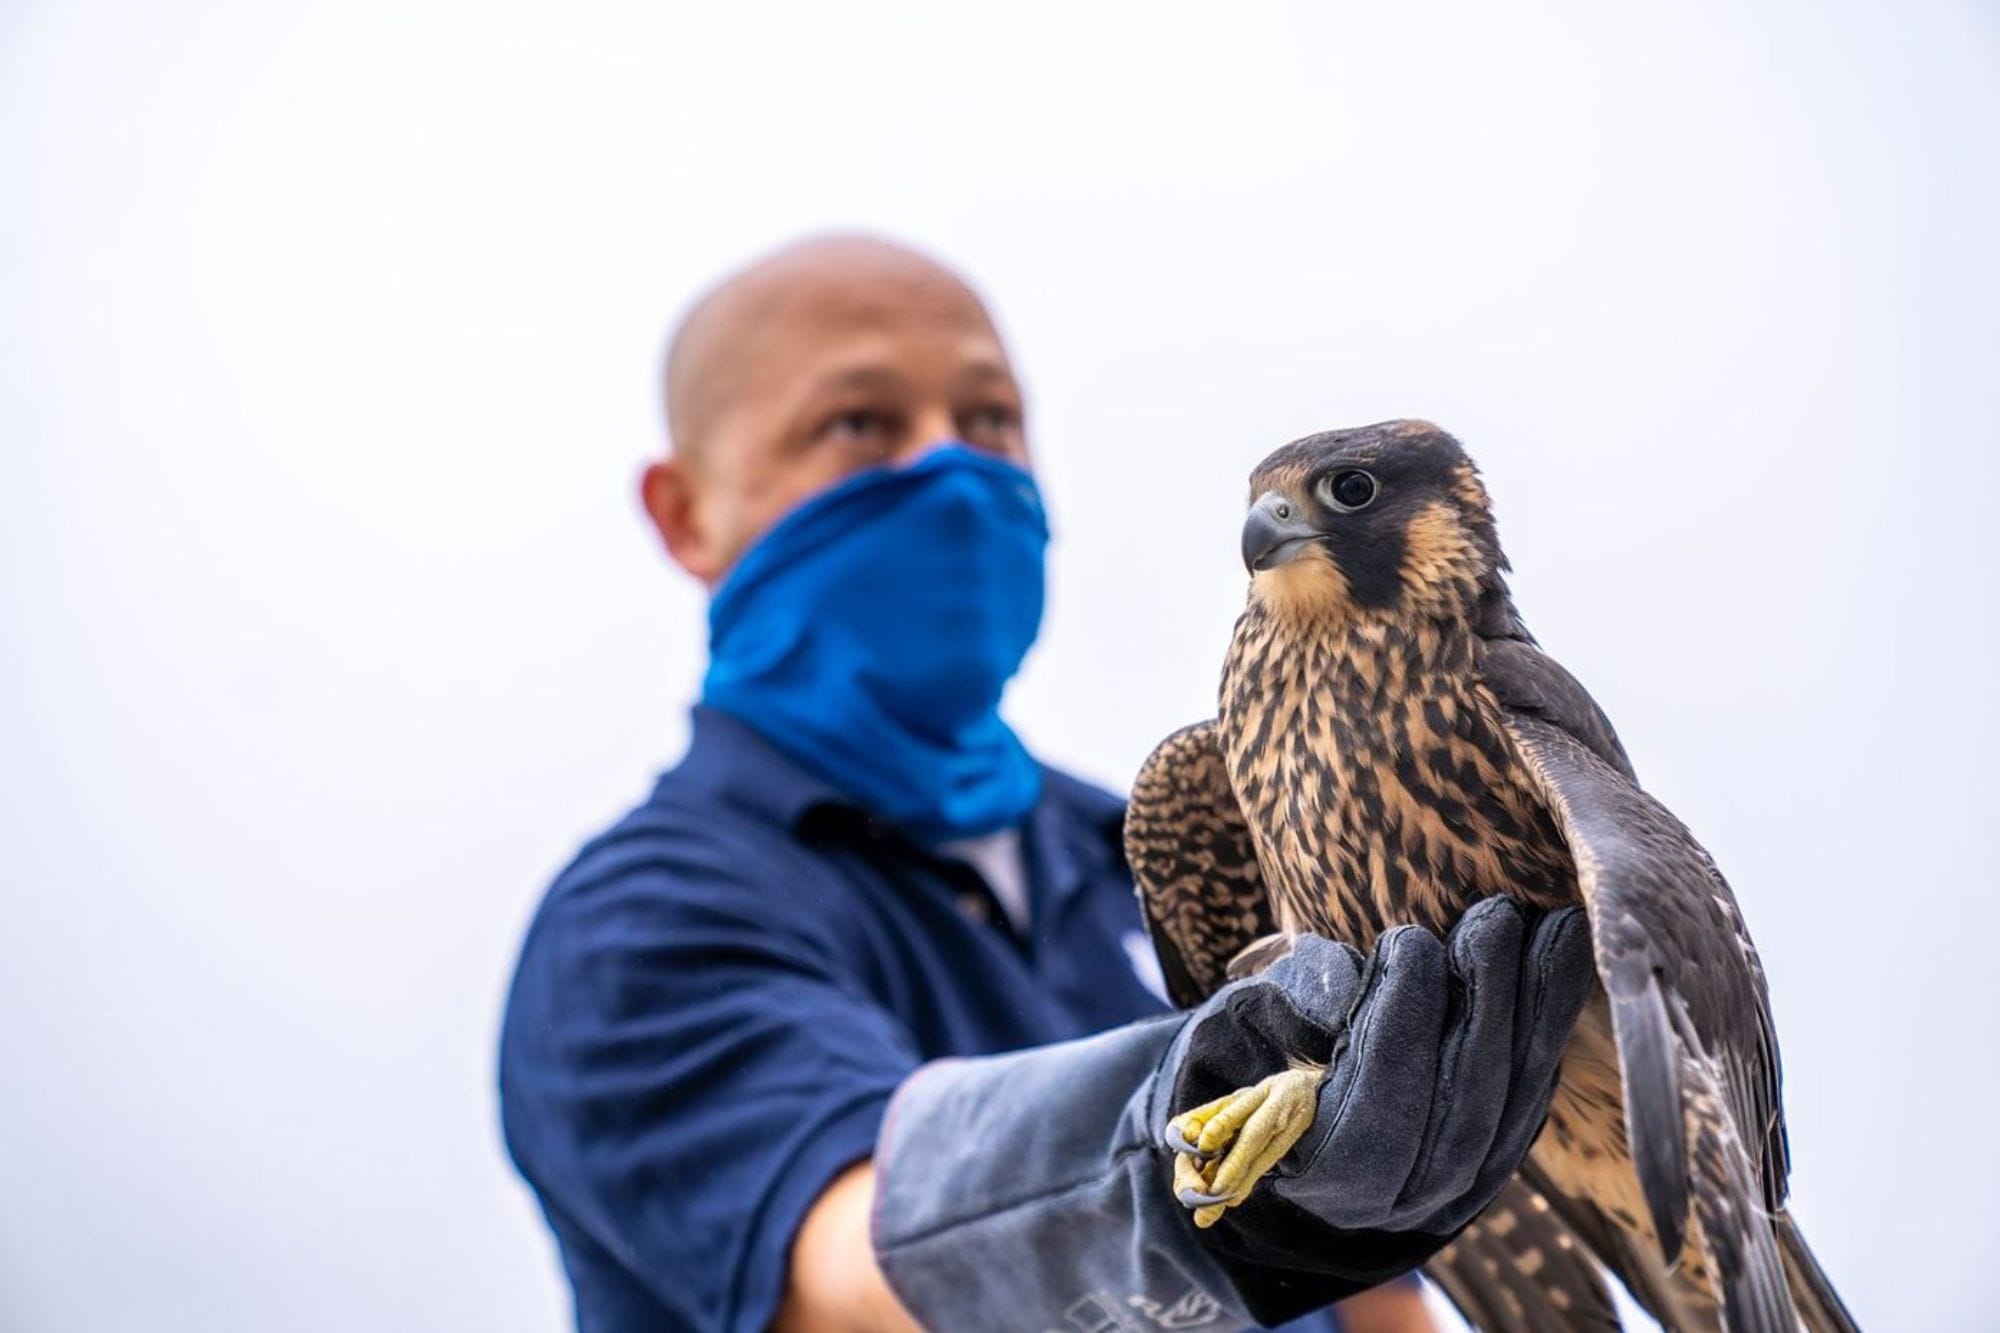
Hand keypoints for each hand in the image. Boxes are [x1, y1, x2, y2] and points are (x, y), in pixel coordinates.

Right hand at [1162, 899, 1592, 1261]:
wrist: (1276, 1136)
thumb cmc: (1234, 1068)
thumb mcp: (1225, 1038)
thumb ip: (1273, 1015)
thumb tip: (1343, 993)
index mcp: (1319, 1176)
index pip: (1376, 1107)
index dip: (1398, 1023)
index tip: (1408, 938)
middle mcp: (1399, 1203)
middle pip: (1461, 1107)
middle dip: (1484, 1005)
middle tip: (1493, 915)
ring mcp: (1455, 1194)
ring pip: (1512, 1107)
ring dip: (1537, 1012)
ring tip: (1553, 925)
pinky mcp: (1494, 1165)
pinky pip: (1534, 1102)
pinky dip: (1551, 1035)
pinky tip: (1564, 966)